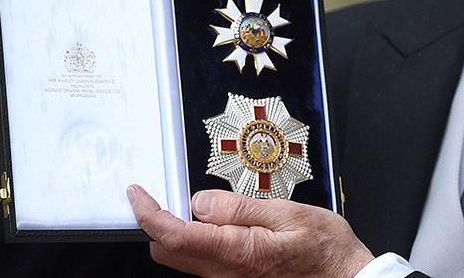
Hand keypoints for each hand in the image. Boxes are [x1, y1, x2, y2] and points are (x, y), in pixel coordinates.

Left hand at [128, 184, 374, 277]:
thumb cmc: (326, 250)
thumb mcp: (289, 214)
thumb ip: (240, 209)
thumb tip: (200, 202)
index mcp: (237, 251)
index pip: (174, 235)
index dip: (148, 214)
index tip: (137, 194)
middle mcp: (226, 273)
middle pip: (169, 251)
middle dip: (159, 222)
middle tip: (168, 193)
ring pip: (185, 259)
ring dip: (180, 232)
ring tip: (203, 205)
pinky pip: (205, 263)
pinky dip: (201, 241)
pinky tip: (222, 224)